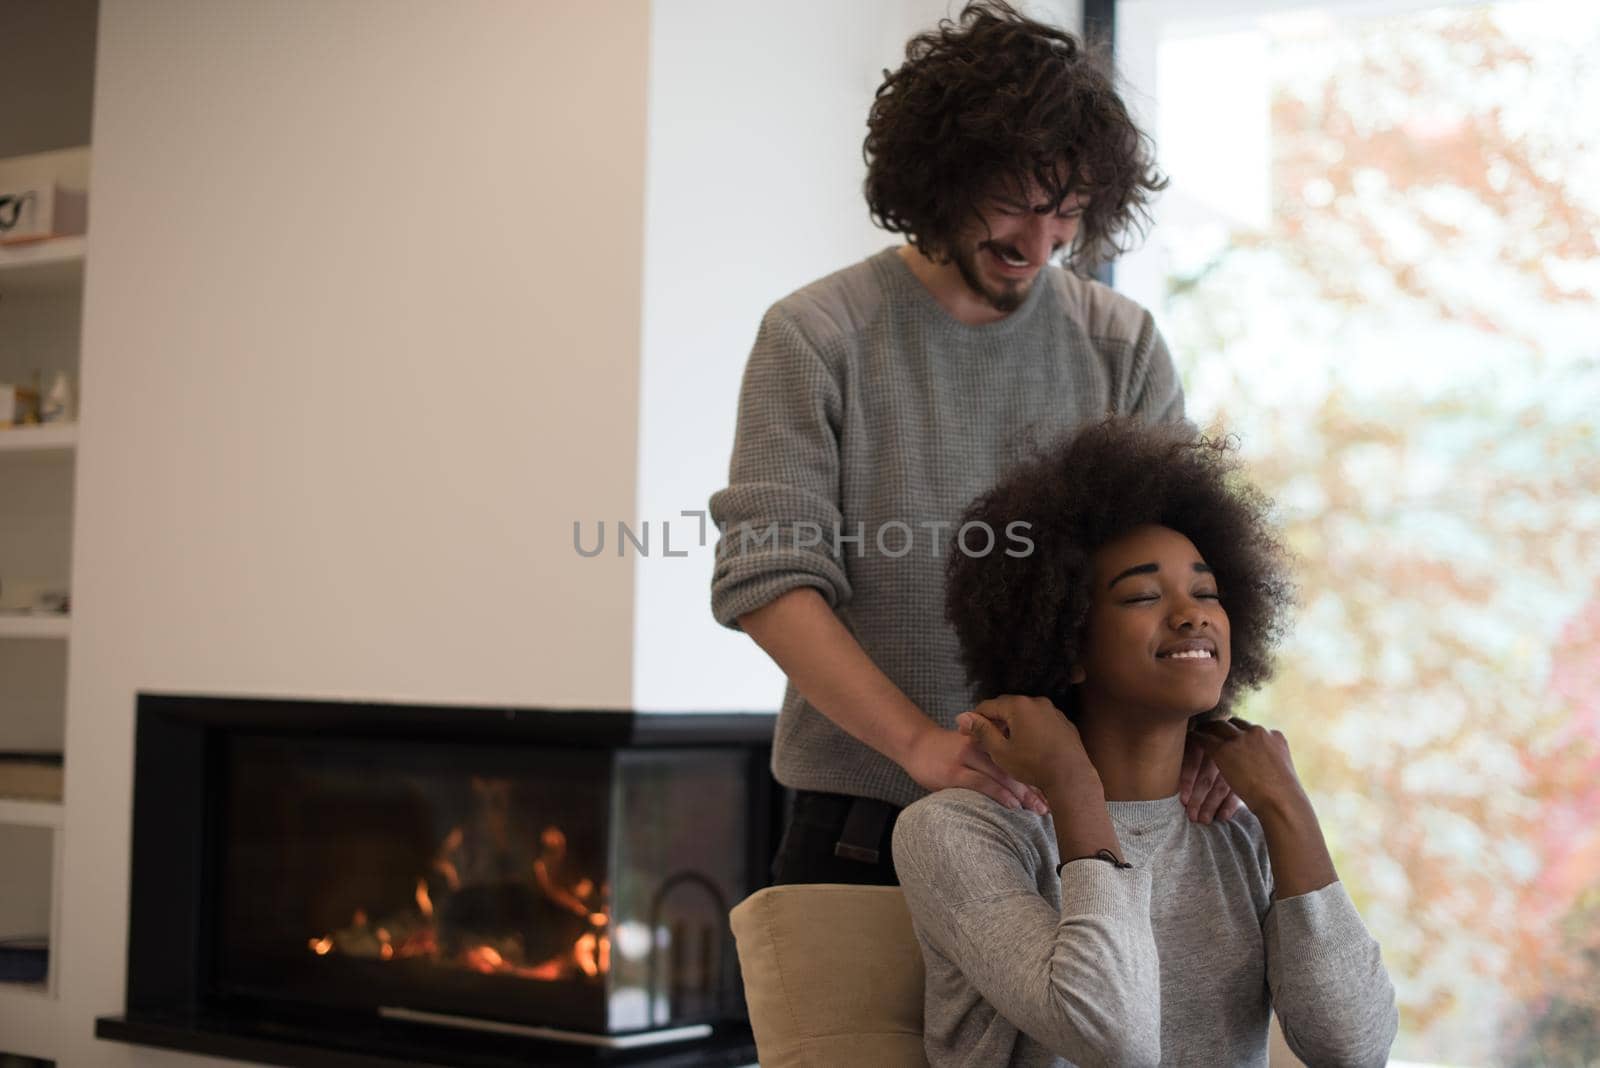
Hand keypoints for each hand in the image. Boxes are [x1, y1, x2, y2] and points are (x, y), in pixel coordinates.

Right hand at [905, 716, 1049, 813]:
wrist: (916, 744)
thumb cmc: (951, 746)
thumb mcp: (978, 741)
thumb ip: (998, 746)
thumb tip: (1026, 766)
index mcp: (989, 731)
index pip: (1021, 748)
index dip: (1037, 768)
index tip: (1054, 786)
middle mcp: (981, 741)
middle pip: (1016, 763)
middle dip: (1035, 784)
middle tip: (1051, 804)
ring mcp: (967, 755)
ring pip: (1003, 773)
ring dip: (1023, 792)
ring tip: (1038, 809)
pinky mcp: (954, 771)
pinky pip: (983, 782)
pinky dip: (1000, 793)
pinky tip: (1012, 805)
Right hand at [954, 695, 1095, 805]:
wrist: (1071, 778)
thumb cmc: (1033, 766)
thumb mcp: (1000, 751)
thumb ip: (981, 731)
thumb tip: (962, 716)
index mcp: (1019, 706)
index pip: (988, 706)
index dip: (974, 719)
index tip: (966, 732)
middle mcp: (1037, 702)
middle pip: (1007, 707)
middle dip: (995, 721)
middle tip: (985, 740)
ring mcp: (1053, 711)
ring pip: (1025, 714)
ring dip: (1013, 725)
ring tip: (1007, 745)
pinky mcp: (1064, 723)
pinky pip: (1041, 722)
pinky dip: (1031, 730)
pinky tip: (1029, 748)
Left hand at [1189, 717, 1307, 818]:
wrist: (1282, 801)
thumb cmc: (1286, 796)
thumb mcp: (1284, 771)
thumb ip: (1274, 761)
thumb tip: (1269, 766)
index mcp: (1274, 736)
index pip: (1252, 729)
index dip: (1240, 732)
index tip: (1233, 735)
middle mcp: (1258, 732)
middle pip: (1234, 723)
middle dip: (1223, 727)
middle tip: (1212, 729)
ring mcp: (1241, 739)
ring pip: (1217, 726)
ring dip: (1208, 729)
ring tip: (1199, 730)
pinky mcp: (1224, 749)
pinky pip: (1204, 737)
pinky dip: (1197, 737)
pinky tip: (1191, 738)